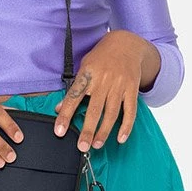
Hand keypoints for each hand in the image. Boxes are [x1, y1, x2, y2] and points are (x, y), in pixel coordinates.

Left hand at [53, 31, 159, 148]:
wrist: (127, 44)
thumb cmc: (101, 57)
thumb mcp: (84, 68)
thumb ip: (74, 89)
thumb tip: (60, 108)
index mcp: (88, 74)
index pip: (74, 98)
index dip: (66, 115)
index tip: (59, 131)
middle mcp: (104, 80)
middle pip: (94, 109)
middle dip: (87, 130)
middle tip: (82, 146)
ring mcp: (120, 85)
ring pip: (112, 112)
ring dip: (104, 131)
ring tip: (96, 145)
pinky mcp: (132, 89)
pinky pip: (130, 110)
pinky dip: (126, 126)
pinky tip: (120, 138)